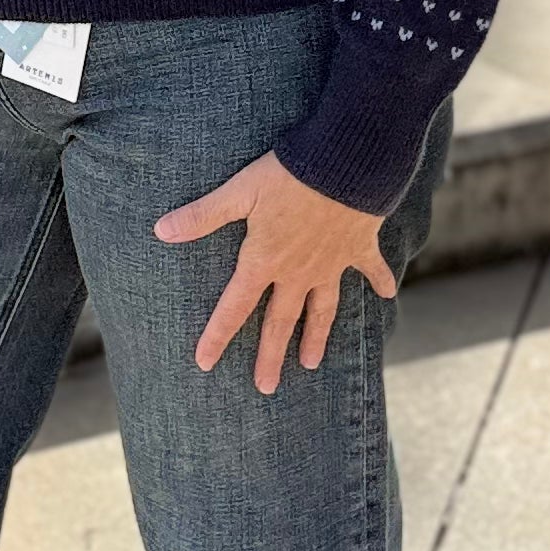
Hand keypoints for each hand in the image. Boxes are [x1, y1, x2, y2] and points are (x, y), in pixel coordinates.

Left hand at [154, 151, 395, 395]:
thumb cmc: (289, 175)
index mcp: (264, 261)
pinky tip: (388, 294)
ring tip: (311, 362)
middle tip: (266, 386)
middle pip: (280, 322)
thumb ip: (202, 215)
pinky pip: (370, 269)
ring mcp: (331, 264)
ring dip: (316, 336)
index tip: (205, 363)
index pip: (234, 307)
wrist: (347, 164)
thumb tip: (161, 231)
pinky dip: (380, 281)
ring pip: (322, 309)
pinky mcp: (359, 247)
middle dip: (270, 356)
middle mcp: (298, 272)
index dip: (217, 335)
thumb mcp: (239, 192)